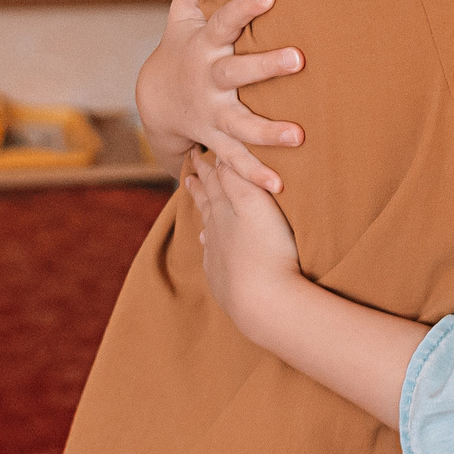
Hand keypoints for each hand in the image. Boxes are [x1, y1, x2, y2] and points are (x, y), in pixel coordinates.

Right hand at [134, 0, 304, 192]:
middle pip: (237, 71)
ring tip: (299, 136)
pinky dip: (254, 174)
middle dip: (266, 65)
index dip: (245, 6)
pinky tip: (280, 185)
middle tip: (299, 57)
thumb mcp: (181, 15)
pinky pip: (235, 160)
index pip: (225, 21)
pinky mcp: (215, 139)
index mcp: (205, 44)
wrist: (154, 102)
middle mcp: (209, 79)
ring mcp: (211, 113)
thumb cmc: (180, 48)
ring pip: (240, 123)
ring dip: (267, 131)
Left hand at [186, 156, 306, 338]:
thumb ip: (237, 178)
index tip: (196, 152)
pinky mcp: (222, 278)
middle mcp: (214, 231)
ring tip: (198, 205)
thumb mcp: (254, 204)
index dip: (205, 166)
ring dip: (203, 214)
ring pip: (206, 229)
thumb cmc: (266, 250)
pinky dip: (208, 245)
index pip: (212, 182)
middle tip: (188, 174)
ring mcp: (216, 257)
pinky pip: (210, 256)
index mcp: (223, 210)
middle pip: (205, 204)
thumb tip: (221, 156)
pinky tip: (207, 244)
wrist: (262, 301)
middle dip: (199, 186)